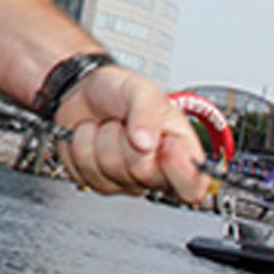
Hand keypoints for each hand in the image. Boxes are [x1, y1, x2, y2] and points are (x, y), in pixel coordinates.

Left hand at [53, 66, 209, 201]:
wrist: (81, 92)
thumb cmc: (118, 92)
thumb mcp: (141, 90)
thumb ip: (148, 112)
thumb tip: (148, 143)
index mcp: (180, 151)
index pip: (193, 184)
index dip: (180, 171)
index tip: (166, 146)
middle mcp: (154, 171)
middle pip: (144, 174)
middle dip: (127, 141)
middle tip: (125, 124)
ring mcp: (123, 180)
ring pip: (109, 171)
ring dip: (100, 141)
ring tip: (107, 127)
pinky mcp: (95, 180)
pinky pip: (84, 173)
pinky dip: (80, 148)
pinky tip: (91, 138)